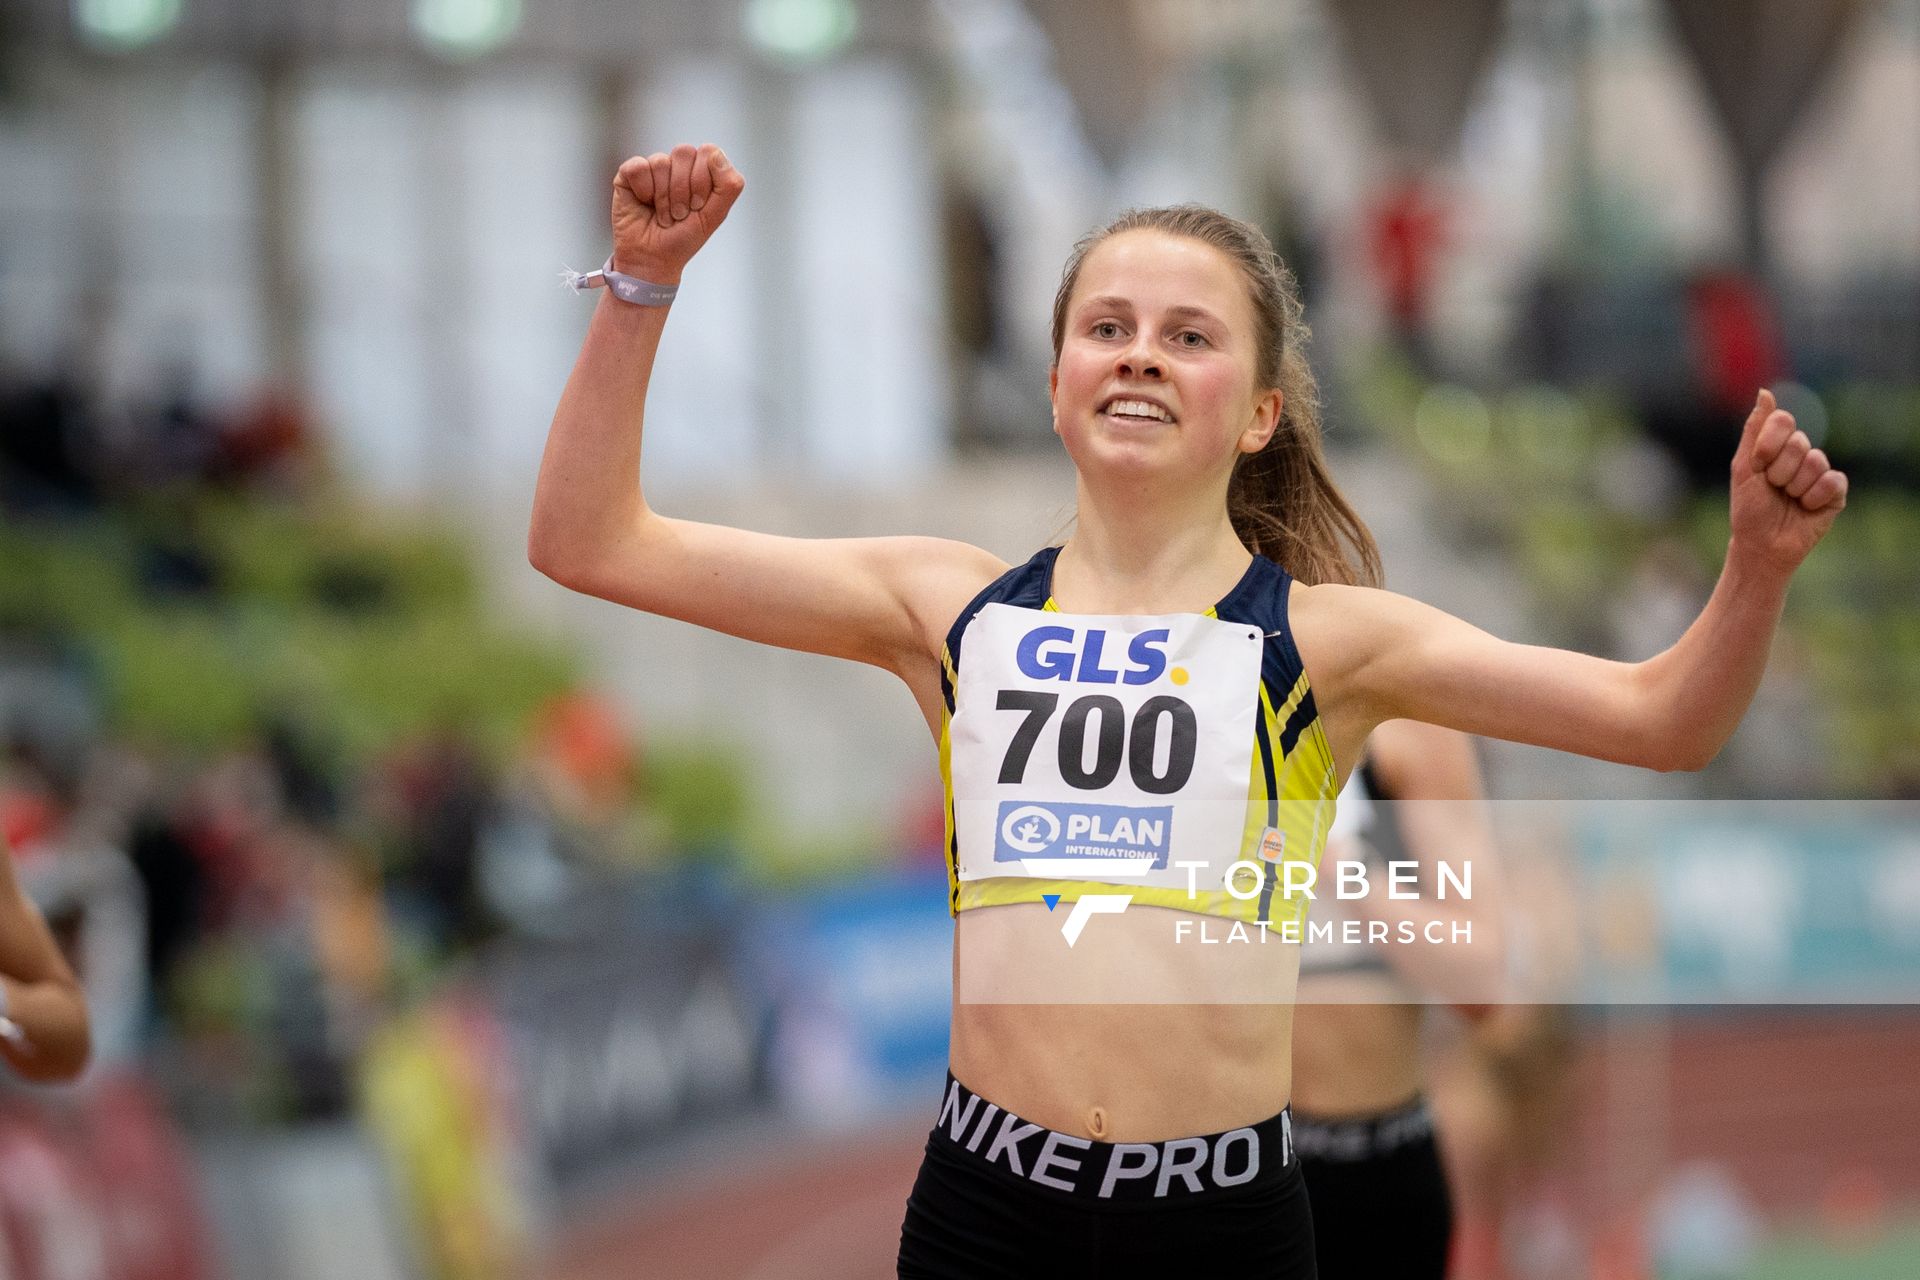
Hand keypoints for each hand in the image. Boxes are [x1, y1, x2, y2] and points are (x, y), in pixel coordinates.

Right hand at [610, 143, 743, 284]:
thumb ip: (729, 185)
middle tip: (680, 213)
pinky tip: (644, 204)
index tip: (698, 206)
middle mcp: (677, 166)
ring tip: (663, 215)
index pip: (708, 152)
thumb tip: (716, 153)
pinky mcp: (629, 174)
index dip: (703, 180)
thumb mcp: (715, 215)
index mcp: (700, 170)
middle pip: (684, 152)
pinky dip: (644, 190)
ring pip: (661, 162)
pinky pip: (639, 167)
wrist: (653, 259)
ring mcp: (653, 168)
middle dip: (684, 190)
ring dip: (664, 197)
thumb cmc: (683, 239)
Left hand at [1729, 388, 1847, 574]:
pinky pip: (1832, 481)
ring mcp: (1820, 473)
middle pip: (1799, 442)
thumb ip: (1755, 430)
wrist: (1761, 544)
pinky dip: (1813, 497)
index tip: (1757, 465)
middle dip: (1779, 470)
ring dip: (1795, 486)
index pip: (1783, 420)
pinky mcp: (1835, 492)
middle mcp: (1801, 455)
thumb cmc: (1749, 508)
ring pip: (1816, 462)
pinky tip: (1806, 508)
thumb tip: (1765, 392)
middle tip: (1773, 487)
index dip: (1769, 444)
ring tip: (1788, 499)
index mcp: (1778, 445)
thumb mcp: (1744, 467)